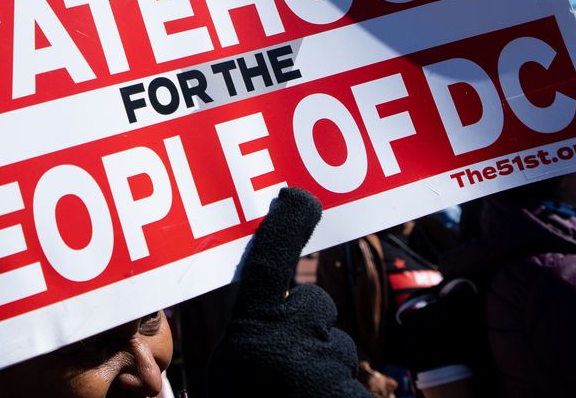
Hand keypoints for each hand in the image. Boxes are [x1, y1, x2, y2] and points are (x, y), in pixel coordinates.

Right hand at [207, 188, 366, 397]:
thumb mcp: (223, 379)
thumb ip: (246, 338)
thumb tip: (260, 319)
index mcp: (250, 336)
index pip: (269, 266)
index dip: (286, 227)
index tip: (299, 197)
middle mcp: (290, 348)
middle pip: (315, 306)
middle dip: (307, 321)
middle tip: (288, 361)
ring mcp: (325, 371)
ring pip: (335, 345)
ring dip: (321, 361)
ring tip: (296, 390)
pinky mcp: (348, 393)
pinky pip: (351, 380)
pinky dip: (334, 389)